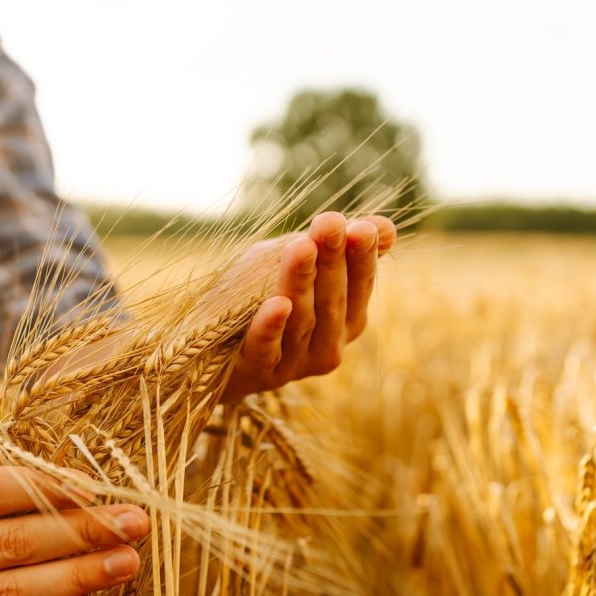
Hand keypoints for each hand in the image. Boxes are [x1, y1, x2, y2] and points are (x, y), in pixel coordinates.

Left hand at [221, 212, 395, 400]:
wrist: (209, 350)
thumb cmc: (258, 298)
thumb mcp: (294, 265)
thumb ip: (335, 249)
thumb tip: (386, 227)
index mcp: (346, 320)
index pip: (360, 285)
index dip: (361, 256)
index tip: (359, 226)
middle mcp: (328, 345)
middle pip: (332, 301)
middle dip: (332, 260)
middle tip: (330, 223)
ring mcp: (294, 363)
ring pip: (301, 321)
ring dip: (301, 283)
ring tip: (302, 248)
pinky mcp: (258, 372)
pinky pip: (267, 349)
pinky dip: (272, 327)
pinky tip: (276, 304)